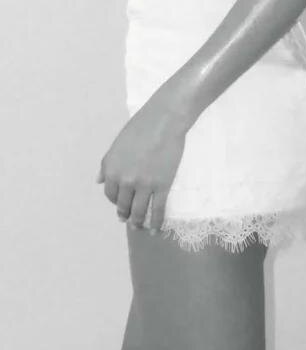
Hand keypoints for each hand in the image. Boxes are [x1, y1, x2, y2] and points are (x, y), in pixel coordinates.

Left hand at [96, 89, 186, 231]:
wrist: (164, 120)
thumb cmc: (140, 127)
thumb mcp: (117, 144)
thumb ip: (106, 164)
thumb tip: (97, 181)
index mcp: (112, 169)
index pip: (109, 194)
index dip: (114, 201)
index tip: (120, 204)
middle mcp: (125, 180)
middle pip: (123, 205)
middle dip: (125, 214)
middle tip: (128, 219)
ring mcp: (144, 185)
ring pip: (139, 211)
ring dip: (138, 222)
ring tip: (140, 226)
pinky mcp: (162, 186)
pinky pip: (157, 210)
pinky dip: (156, 222)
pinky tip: (156, 229)